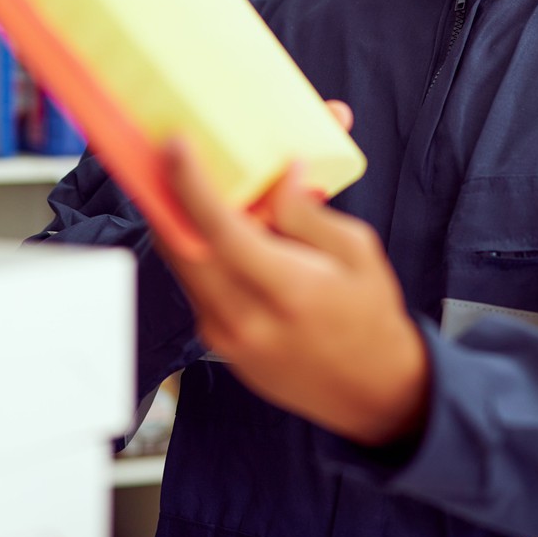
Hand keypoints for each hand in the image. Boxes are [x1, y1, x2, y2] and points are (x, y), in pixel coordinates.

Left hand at [151, 102, 430, 447]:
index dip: (191, 185)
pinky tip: (219, 227)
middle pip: (181, 245)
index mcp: (287, 290)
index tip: (176, 145)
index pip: (222, 231)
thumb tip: (279, 175)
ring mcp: (225, 336)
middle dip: (167, 193)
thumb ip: (309, 213)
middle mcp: (245, 318)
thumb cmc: (369, 316)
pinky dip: (199, 249)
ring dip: (181, 219)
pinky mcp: (218, 342)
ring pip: (182, 264)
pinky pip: (195, 283)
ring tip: (195, 184)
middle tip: (169, 154)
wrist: (370, 391)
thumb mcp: (357, 252)